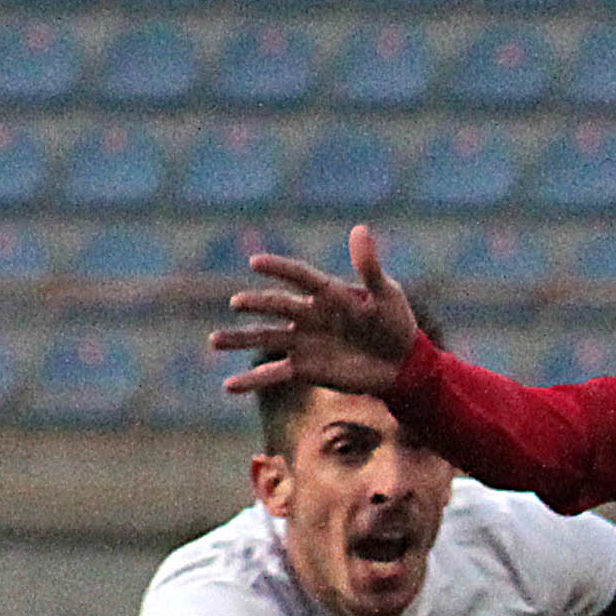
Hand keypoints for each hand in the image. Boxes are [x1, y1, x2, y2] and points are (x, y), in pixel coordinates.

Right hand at [213, 224, 421, 398]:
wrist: (402, 365)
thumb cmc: (396, 324)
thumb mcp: (386, 295)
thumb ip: (369, 268)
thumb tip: (360, 229)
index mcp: (328, 293)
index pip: (299, 276)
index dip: (279, 268)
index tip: (255, 262)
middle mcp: (309, 315)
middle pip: (277, 306)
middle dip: (257, 304)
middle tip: (236, 303)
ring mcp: (304, 342)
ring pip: (265, 338)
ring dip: (239, 339)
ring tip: (213, 341)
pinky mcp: (304, 369)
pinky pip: (274, 373)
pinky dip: (252, 380)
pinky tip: (228, 386)